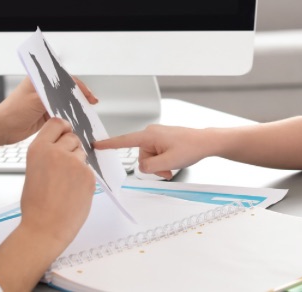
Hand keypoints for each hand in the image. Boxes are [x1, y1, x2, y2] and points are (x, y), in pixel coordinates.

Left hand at [0, 76, 98, 146]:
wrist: (2, 129)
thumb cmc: (12, 111)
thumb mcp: (35, 100)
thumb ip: (53, 96)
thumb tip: (69, 95)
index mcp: (38, 80)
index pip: (64, 78)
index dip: (77, 85)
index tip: (87, 94)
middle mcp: (42, 89)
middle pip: (66, 90)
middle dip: (79, 95)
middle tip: (91, 102)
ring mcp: (44, 102)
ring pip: (65, 102)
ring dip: (74, 106)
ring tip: (85, 112)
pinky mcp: (45, 114)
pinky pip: (61, 113)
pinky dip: (69, 116)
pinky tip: (75, 119)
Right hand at [19, 118, 96, 250]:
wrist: (45, 227)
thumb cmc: (36, 204)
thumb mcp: (33, 170)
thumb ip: (47, 154)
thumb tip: (62, 145)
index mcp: (39, 149)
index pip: (56, 123)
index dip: (62, 128)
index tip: (64, 133)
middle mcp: (57, 152)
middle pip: (72, 137)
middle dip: (71, 148)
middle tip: (63, 167)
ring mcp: (75, 163)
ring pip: (82, 153)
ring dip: (78, 163)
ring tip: (65, 183)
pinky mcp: (88, 175)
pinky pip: (89, 169)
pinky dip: (84, 178)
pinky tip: (73, 191)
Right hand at [94, 125, 211, 179]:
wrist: (205, 142)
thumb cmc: (190, 147)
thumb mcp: (168, 162)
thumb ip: (149, 166)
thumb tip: (141, 167)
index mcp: (149, 135)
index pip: (124, 140)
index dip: (109, 144)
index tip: (96, 144)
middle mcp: (150, 133)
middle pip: (141, 157)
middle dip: (153, 166)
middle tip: (168, 168)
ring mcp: (157, 136)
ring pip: (149, 159)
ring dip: (160, 166)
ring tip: (173, 165)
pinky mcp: (162, 140)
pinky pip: (156, 155)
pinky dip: (163, 162)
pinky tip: (173, 163)